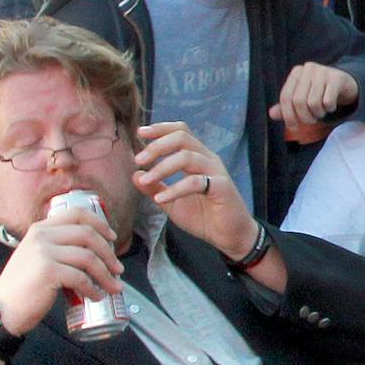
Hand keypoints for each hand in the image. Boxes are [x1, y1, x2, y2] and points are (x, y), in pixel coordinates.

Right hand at [0, 208, 123, 335]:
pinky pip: (81, 277)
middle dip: (109, 253)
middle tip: (118, 269)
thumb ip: (57, 248)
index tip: (112, 238)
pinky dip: (93, 288)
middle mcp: (41, 236)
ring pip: (88, 257)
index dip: (100, 223)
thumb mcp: (36, 257)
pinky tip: (96, 296)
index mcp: (40, 229)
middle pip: (88, 234)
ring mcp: (43, 252)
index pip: (76, 213)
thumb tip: (92, 253)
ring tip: (114, 286)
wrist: (1, 309)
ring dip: (106, 274)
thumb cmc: (22, 288)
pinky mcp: (48, 271)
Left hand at [132, 122, 259, 260]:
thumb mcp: (172, 202)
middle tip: (138, 160)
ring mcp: (216, 172)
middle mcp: (207, 159)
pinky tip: (160, 199)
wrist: (229, 236)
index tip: (140, 133)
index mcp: (197, 157)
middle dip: (157, 146)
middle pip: (182, 137)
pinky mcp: (221, 187)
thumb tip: (136, 175)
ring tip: (145, 180)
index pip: (180, 132)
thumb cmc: (204, 216)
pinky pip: (195, 182)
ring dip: (162, 167)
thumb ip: (155, 187)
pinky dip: (174, 189)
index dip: (161, 129)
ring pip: (187, 156)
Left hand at [272, 62, 358, 130]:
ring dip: (318, 114)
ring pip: (313, 103)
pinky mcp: (336, 78)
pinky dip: (329, 109)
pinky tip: (331, 106)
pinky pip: (328, 101)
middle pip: (299, 101)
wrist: (345, 84)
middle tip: (311, 120)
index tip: (293, 127)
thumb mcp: (302, 99)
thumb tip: (272, 114)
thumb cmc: (320, 93)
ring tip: (321, 112)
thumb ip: (286, 106)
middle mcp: (308, 69)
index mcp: (296, 73)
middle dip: (305, 117)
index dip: (288, 115)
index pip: (285, 97)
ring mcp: (323, 72)